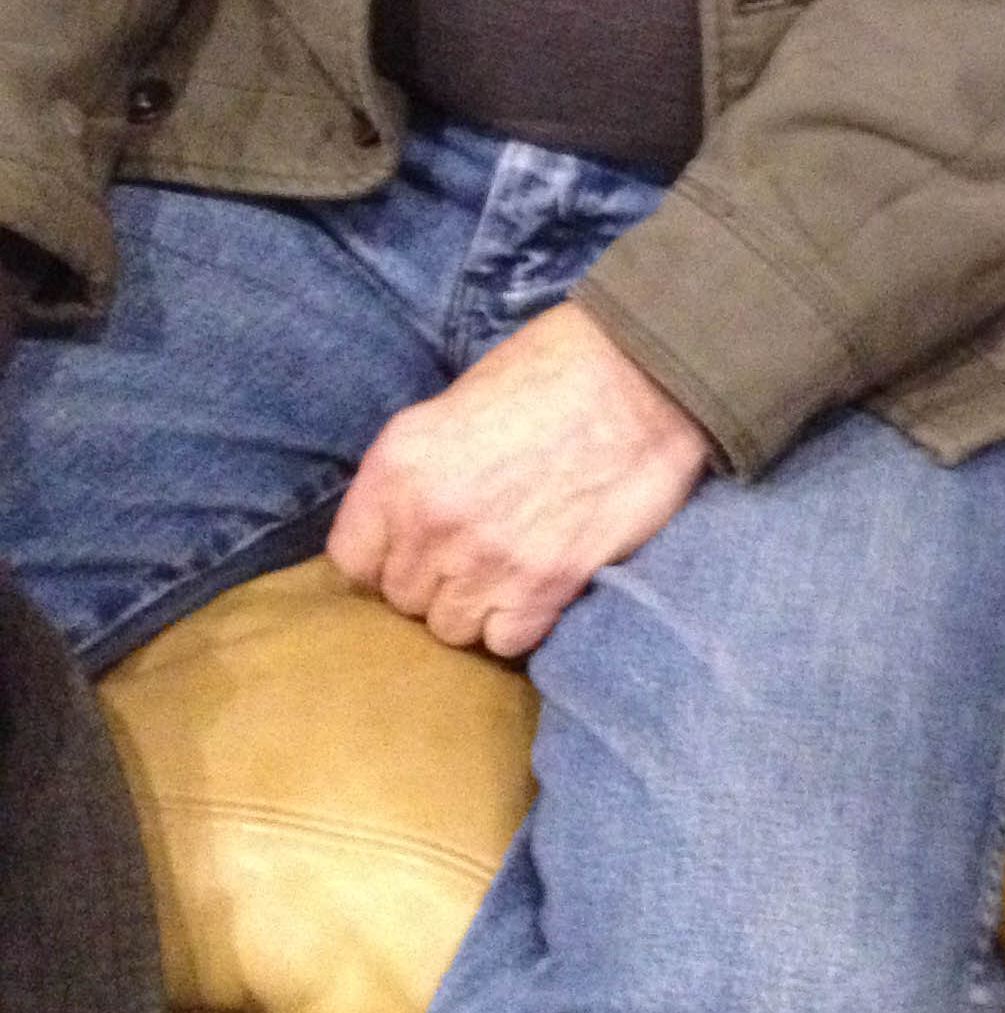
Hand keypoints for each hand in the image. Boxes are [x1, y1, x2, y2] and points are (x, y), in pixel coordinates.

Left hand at [327, 301, 711, 656]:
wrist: (645, 373)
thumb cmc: (554, 372)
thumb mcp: (457, 403)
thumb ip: (420, 473)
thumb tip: (402, 528)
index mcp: (398, 464)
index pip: (351, 561)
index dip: (387, 557)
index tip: (419, 547)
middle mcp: (430, 519)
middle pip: (404, 599)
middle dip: (438, 579)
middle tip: (484, 544)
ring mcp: (486, 558)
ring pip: (451, 629)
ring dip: (480, 604)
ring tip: (516, 563)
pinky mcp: (544, 586)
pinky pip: (506, 641)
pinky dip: (523, 620)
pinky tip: (545, 579)